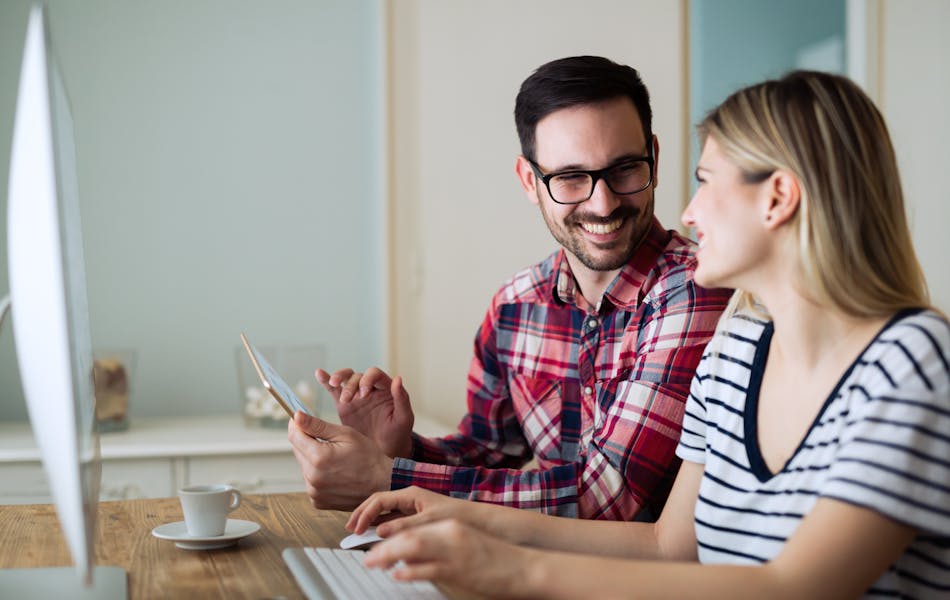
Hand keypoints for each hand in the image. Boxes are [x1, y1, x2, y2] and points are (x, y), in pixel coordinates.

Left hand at [287, 411, 393, 510]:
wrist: (383, 483)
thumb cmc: (368, 457)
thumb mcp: (346, 434)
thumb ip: (317, 425)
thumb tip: (296, 416)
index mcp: (319, 458)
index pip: (294, 436)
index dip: (296, 425)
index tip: (298, 418)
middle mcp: (312, 477)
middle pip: (298, 451)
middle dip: (308, 441)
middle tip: (327, 439)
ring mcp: (314, 491)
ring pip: (304, 466)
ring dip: (313, 458)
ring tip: (336, 458)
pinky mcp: (318, 500)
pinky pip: (310, 481)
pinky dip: (318, 473)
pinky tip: (335, 471)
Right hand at [315, 367, 413, 457]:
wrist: (385, 451)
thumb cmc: (398, 434)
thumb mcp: (404, 418)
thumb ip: (402, 398)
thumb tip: (398, 378)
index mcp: (385, 388)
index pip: (374, 374)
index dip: (368, 379)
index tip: (364, 393)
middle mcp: (370, 389)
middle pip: (357, 376)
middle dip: (351, 384)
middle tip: (348, 398)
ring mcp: (356, 396)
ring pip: (345, 379)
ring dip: (338, 378)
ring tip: (333, 383)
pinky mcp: (344, 405)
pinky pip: (334, 390)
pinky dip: (326, 381)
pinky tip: (319, 373)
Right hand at [346, 486, 478, 536]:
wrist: (472, 518)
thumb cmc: (454, 515)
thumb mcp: (428, 520)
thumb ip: (404, 525)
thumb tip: (380, 531)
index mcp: (410, 494)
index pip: (379, 500)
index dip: (365, 514)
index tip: (357, 528)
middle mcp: (407, 498)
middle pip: (377, 503)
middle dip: (362, 515)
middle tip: (349, 529)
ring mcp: (409, 506)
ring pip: (383, 511)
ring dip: (370, 522)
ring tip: (358, 534)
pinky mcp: (413, 515)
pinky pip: (392, 519)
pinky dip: (382, 527)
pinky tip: (375, 536)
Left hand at [364, 519, 535, 597]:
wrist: (522, 565)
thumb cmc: (494, 557)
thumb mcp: (463, 543)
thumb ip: (439, 544)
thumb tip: (411, 554)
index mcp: (450, 525)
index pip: (413, 525)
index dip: (391, 533)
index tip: (375, 542)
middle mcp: (450, 533)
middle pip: (407, 535)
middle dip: (383, 545)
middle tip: (367, 557)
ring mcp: (454, 550)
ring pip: (412, 547)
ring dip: (388, 554)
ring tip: (372, 562)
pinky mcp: (458, 568)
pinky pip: (427, 567)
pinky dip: (409, 570)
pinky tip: (397, 573)